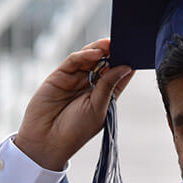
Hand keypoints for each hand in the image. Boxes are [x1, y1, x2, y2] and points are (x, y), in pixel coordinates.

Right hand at [15, 38, 134, 170]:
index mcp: (105, 95)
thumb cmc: (75, 130)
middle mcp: (91, 85)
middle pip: (105, 62)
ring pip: (90, 58)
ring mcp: (75, 79)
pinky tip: (95, 53)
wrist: (46, 141)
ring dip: (100, 50)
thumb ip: (109, 86)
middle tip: (123, 41)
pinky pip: (74, 61)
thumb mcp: (98, 108)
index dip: (127, 63)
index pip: (119, 74)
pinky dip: (85, 55)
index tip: (136, 51)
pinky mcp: (60, 75)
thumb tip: (126, 67)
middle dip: (114, 52)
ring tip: (110, 43)